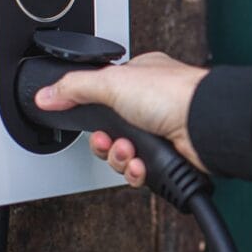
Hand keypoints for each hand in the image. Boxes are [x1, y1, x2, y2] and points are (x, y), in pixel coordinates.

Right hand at [34, 52, 209, 186]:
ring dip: (121, 159)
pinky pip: (143, 173)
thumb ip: (74, 88)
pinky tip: (142, 165)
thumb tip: (46, 94)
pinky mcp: (171, 158)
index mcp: (139, 78)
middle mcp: (152, 104)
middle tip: (110, 141)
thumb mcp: (111, 82)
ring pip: (126, 156)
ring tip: (130, 153)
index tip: (89, 124)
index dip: (93, 116)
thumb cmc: (174, 94)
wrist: (206, 125)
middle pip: (112, 132)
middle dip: (106, 144)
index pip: (103, 98)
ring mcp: (162, 132)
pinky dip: (138, 172)